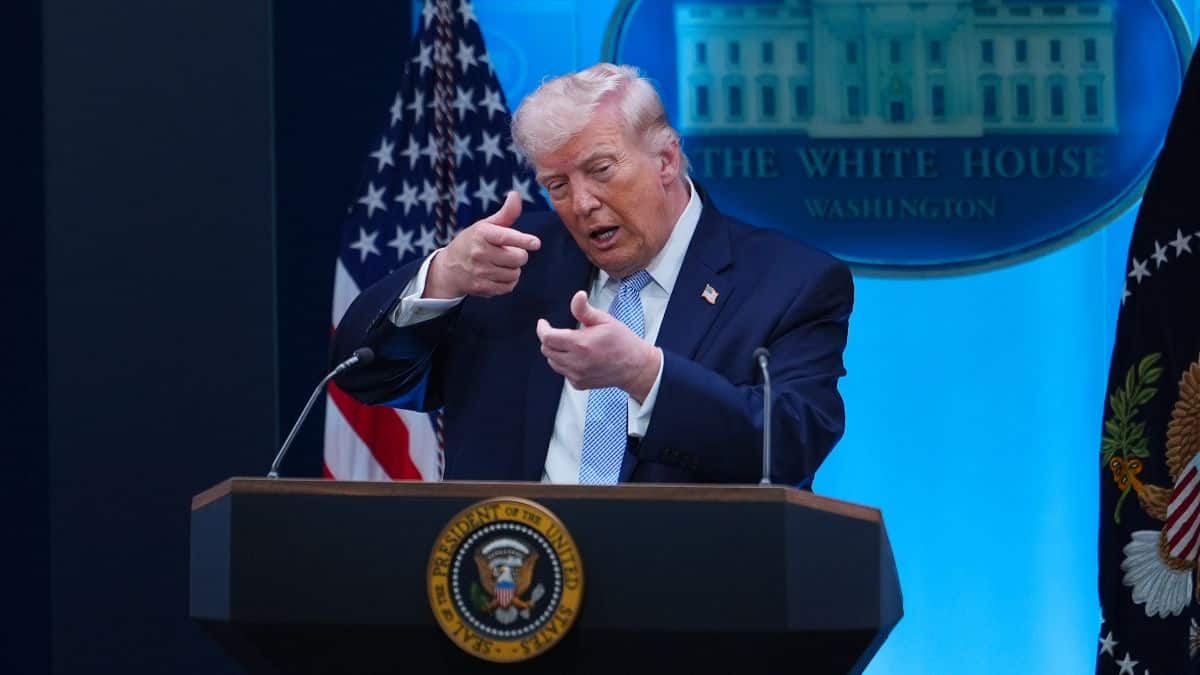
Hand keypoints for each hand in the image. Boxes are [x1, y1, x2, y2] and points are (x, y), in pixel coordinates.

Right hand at [425, 191, 540, 298]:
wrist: (449, 268)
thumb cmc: (472, 242)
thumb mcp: (485, 225)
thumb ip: (505, 213)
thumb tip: (516, 194)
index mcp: (482, 233)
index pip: (506, 237)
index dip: (523, 240)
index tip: (536, 243)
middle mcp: (480, 252)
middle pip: (519, 257)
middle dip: (519, 255)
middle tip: (509, 252)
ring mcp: (480, 272)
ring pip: (515, 273)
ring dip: (514, 269)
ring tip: (502, 264)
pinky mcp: (482, 287)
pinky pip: (508, 287)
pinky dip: (508, 282)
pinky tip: (498, 275)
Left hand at [535, 291, 660, 401]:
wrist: (635, 367)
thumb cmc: (622, 342)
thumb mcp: (605, 320)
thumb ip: (585, 310)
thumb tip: (578, 296)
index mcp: (581, 344)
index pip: (548, 338)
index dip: (542, 329)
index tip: (543, 323)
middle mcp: (576, 362)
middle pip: (546, 350)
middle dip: (548, 339)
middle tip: (558, 332)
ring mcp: (577, 375)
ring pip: (552, 362)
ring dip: (555, 351)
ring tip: (570, 344)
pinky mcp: (579, 384)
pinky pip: (563, 372)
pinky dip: (564, 363)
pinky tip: (578, 357)